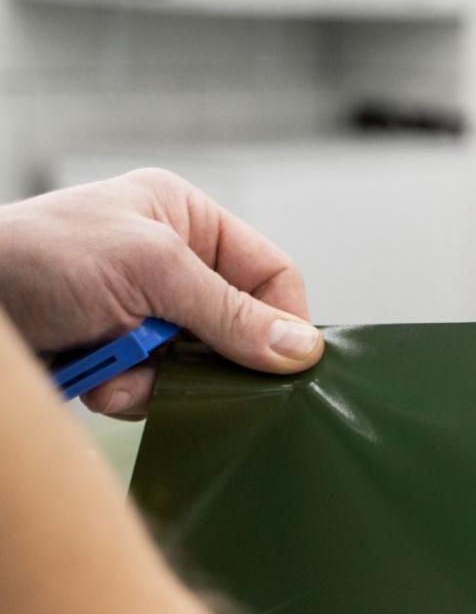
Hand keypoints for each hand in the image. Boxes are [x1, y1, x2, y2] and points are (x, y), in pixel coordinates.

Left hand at [0, 168, 322, 417]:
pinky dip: (129, 392)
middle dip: (207, 358)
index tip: (278, 365)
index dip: (281, 321)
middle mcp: (171, 263)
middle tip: (181, 367)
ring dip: (161, 381)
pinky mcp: (118, 352)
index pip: (271, 274)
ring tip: (116, 368)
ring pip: (199, 368)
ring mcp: (144, 310)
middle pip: (239, 329)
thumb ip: (230, 312)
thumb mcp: (149, 272)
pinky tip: (94, 377)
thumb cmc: (37, 257)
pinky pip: (157, 389)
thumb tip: (301, 349)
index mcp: (186, 220)